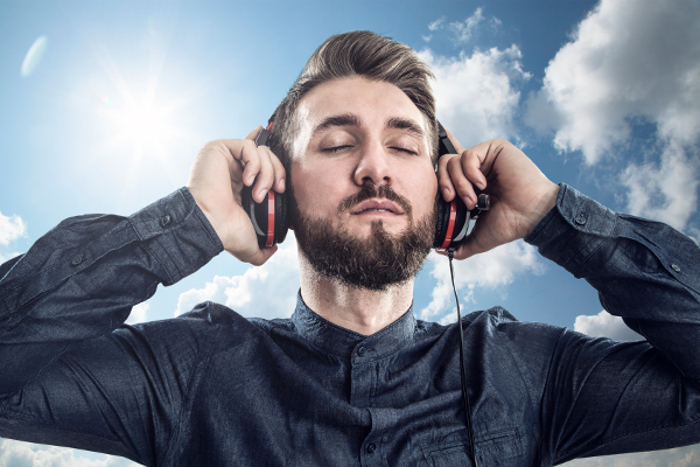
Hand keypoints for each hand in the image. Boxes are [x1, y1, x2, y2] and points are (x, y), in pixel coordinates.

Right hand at [187, 128, 285, 265]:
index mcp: (239, 183)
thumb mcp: (250, 245)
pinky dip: (255, 163)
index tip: (282, 170)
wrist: (212, 226)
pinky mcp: (219, 148)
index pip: (258, 159)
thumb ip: (262, 249)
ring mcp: (225, 157)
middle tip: (277, 191)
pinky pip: (249, 146)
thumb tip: (273, 249)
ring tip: (257, 193)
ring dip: (267, 173)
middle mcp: (232, 167)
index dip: (272, 158)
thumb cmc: (225, 233)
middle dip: (278, 173)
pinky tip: (247, 181)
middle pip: (267, 155)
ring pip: (261, 150)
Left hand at [437, 134, 558, 258]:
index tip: (445, 202)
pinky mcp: (494, 148)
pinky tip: (483, 185)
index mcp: (471, 185)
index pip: (444, 175)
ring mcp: (485, 158)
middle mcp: (477, 169)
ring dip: (460, 183)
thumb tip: (441, 251)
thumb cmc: (511, 223)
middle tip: (455, 201)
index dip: (439, 185)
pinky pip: (468, 155)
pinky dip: (470, 172)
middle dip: (445, 185)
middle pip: (444, 165)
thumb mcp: (479, 236)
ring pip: (453, 161)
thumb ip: (460, 244)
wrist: (532, 216)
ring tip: (473, 199)